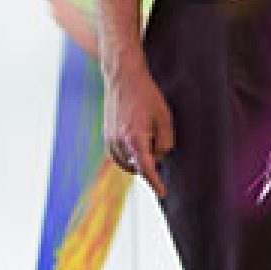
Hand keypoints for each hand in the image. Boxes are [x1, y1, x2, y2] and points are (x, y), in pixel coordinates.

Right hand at [104, 62, 174, 198]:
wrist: (123, 77)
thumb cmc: (147, 95)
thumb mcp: (164, 118)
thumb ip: (165, 142)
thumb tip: (158, 157)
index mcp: (135, 138)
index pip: (146, 168)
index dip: (155, 182)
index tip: (162, 192)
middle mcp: (119, 142)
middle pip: (137, 165)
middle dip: (149, 161)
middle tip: (156, 141)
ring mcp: (110, 139)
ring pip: (126, 162)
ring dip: (137, 159)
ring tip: (146, 138)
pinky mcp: (106, 135)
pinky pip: (116, 156)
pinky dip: (126, 157)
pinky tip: (135, 145)